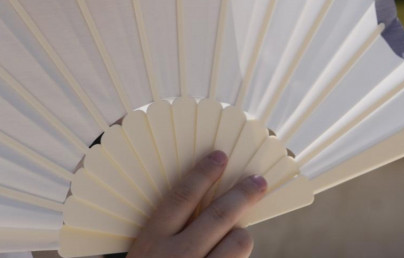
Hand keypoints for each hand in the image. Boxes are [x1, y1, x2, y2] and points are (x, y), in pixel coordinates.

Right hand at [126, 151, 266, 257]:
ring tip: (238, 234)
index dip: (202, 173)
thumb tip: (204, 203)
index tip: (219, 156)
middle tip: (258, 180)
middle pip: (219, 215)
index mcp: (151, 241)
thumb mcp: (144, 254)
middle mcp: (176, 256)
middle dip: (243, 193)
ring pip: (238, 241)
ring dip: (242, 234)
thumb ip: (167, 232)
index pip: (181, 197)